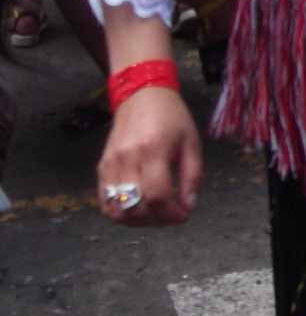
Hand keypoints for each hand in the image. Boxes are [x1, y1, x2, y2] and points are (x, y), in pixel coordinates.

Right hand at [98, 86, 201, 227]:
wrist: (141, 94)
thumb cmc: (171, 117)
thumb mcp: (191, 142)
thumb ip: (192, 176)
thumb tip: (188, 207)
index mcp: (153, 150)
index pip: (157, 196)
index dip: (171, 214)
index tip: (183, 216)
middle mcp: (128, 159)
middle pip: (136, 208)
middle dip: (157, 220)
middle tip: (171, 214)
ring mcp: (111, 164)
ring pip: (117, 210)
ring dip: (138, 221)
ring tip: (155, 213)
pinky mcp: (102, 167)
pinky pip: (105, 203)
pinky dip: (120, 214)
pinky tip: (137, 208)